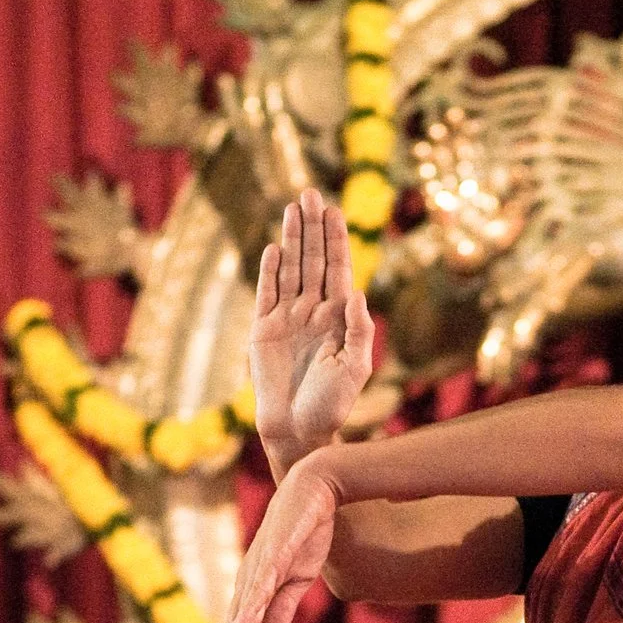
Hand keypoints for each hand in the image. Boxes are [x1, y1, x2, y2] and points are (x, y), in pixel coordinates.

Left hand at [220, 456, 343, 622]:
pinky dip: (249, 607)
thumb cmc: (304, 532)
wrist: (315, 490)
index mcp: (257, 588)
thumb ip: (281, 609)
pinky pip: (259, 586)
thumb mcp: (296, 579)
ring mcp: (259, 566)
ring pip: (245, 612)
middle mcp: (250, 579)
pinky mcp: (273, 554)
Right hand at [252, 189, 375, 475]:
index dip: (335, 239)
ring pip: (291, 269)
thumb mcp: (355, 367)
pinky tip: (275, 247)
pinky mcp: (264, 330)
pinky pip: (267, 293)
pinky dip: (270, 270)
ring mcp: (288, 318)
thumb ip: (359, 330)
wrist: (299, 429)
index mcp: (339, 318)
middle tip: (310, 193)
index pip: (338, 269)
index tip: (333, 209)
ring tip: (293, 207)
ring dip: (292, 239)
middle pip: (314, 260)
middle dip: (313, 228)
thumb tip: (357, 293)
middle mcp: (314, 312)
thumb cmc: (333, 405)